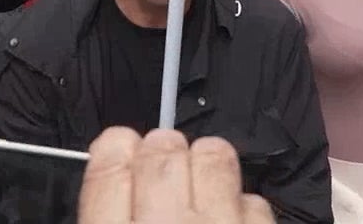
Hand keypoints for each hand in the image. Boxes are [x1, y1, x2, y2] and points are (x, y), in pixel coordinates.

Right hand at [78, 127, 274, 223]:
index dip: (113, 147)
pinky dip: (242, 207)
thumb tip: (111, 181)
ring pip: (214, 158)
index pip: (109, 166)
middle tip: (161, 162)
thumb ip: (107, 214)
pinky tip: (230, 221)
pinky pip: (255, 201)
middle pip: (162, 151)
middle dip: (161, 148)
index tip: (118, 147)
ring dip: (205, 162)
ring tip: (200, 179)